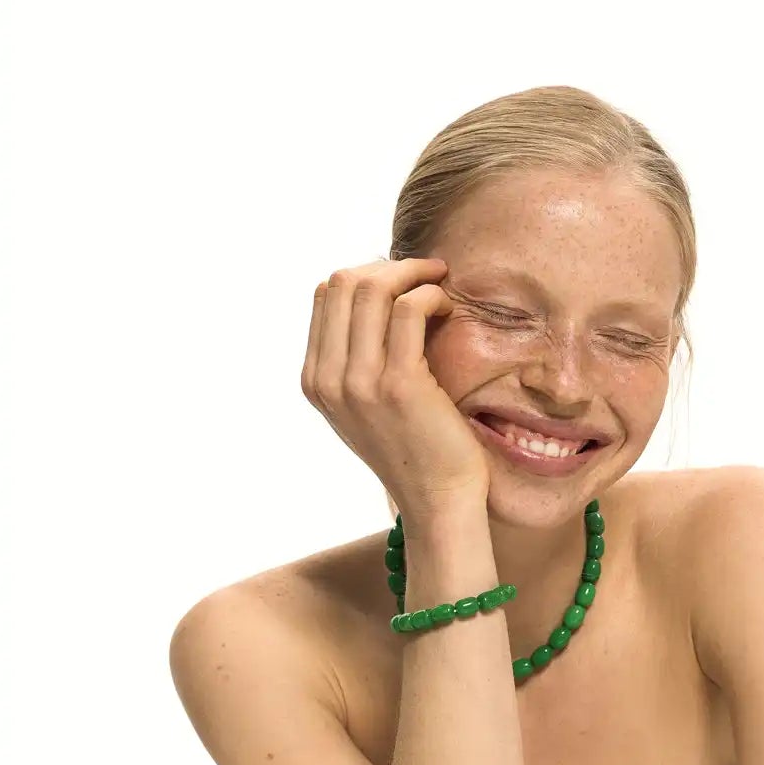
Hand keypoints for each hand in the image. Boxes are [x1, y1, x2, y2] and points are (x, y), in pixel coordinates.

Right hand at [301, 255, 490, 521]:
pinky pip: (409, 309)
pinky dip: (431, 295)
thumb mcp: (366, 402)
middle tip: (428, 274)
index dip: (368, 273)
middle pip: (345, 282)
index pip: (326, 293)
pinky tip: (448, 308)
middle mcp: (328, 380)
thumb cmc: (414, 445)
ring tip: (440, 288)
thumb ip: (355, 357)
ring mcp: (358, 383)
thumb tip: (373, 289)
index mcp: (314, 380)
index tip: (403, 281)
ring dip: (414, 275)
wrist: (436, 498)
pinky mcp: (398, 384)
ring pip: (372, 288)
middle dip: (391, 266)